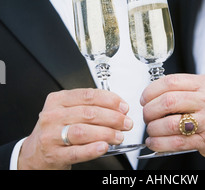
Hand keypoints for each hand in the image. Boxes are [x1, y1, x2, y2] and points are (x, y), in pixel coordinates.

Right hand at [18, 88, 132, 169]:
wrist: (34, 153)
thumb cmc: (54, 129)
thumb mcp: (65, 111)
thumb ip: (87, 106)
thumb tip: (117, 107)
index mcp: (57, 100)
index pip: (87, 95)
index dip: (109, 100)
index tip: (123, 106)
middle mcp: (53, 116)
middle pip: (88, 113)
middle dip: (112, 117)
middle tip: (125, 122)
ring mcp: (51, 136)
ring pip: (83, 131)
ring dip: (106, 133)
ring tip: (118, 136)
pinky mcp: (53, 155)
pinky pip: (76, 151)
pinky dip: (92, 149)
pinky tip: (104, 147)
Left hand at [141, 74, 204, 164]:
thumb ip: (186, 87)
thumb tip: (156, 91)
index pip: (171, 81)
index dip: (152, 90)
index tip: (145, 97)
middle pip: (169, 101)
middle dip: (150, 109)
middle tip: (146, 114)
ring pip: (170, 123)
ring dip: (154, 128)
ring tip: (151, 129)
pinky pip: (177, 142)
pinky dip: (160, 143)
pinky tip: (155, 142)